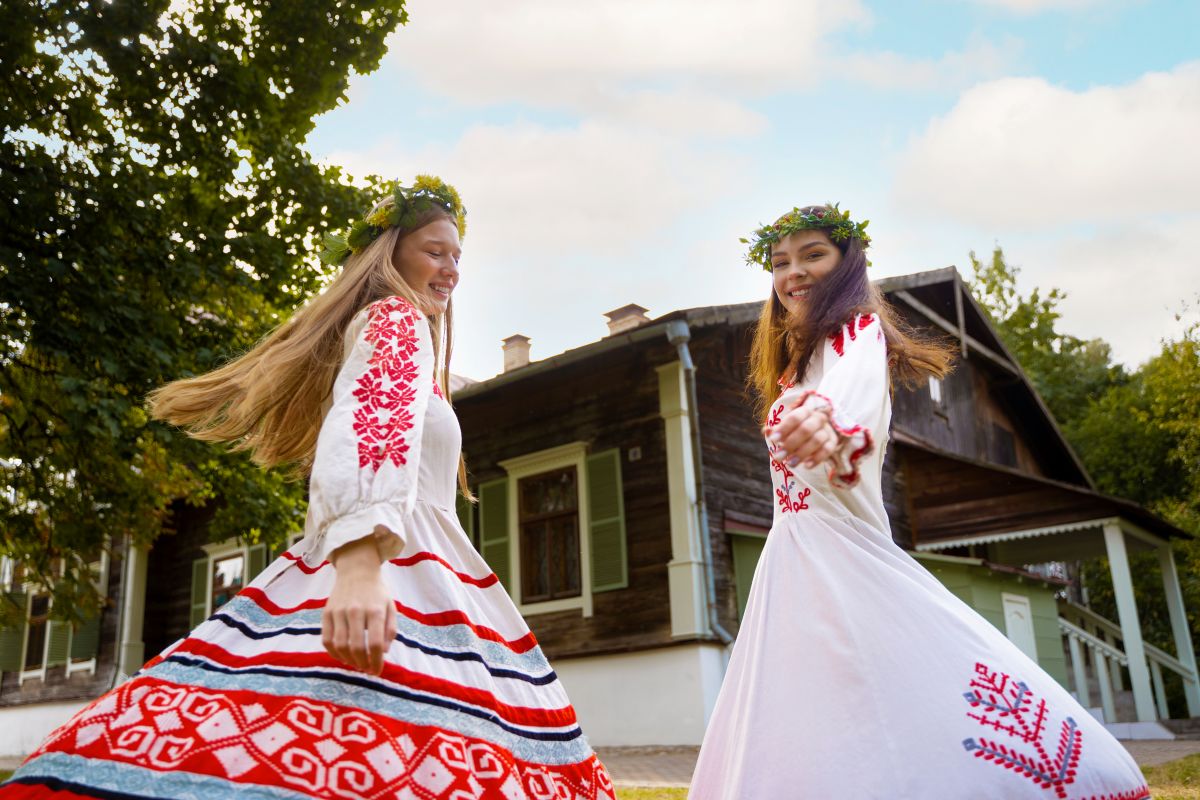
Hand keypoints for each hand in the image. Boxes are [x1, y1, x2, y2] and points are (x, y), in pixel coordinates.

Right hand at [322, 536, 396, 674]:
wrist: (356, 571)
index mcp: (375, 610)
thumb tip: (383, 652)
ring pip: (339, 645)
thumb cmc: (377, 592)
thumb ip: (390, 630)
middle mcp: (355, 611)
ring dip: (348, 660)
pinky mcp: (326, 613)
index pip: (374, 644)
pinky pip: (326, 639)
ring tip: (356, 663)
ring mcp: (339, 612)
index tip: (377, 671)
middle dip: (362, 663)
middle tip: (366, 669)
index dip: (376, 662)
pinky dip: (333, 652)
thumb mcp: (391, 607)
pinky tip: (342, 656)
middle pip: (356, 647)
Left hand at [763, 403, 839, 469]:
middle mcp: (818, 418)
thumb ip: (776, 429)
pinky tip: (806, 466)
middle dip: (791, 444)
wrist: (816, 431)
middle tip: (778, 457)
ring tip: (790, 464)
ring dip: (802, 453)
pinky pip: (827, 450)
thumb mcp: (785, 427)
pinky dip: (817, 458)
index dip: (784, 428)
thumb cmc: (795, 429)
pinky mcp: (833, 442)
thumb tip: (766, 431)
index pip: (795, 417)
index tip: (773, 439)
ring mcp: (827, 430)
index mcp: (805, 411)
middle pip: (806, 429)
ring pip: (817, 440)